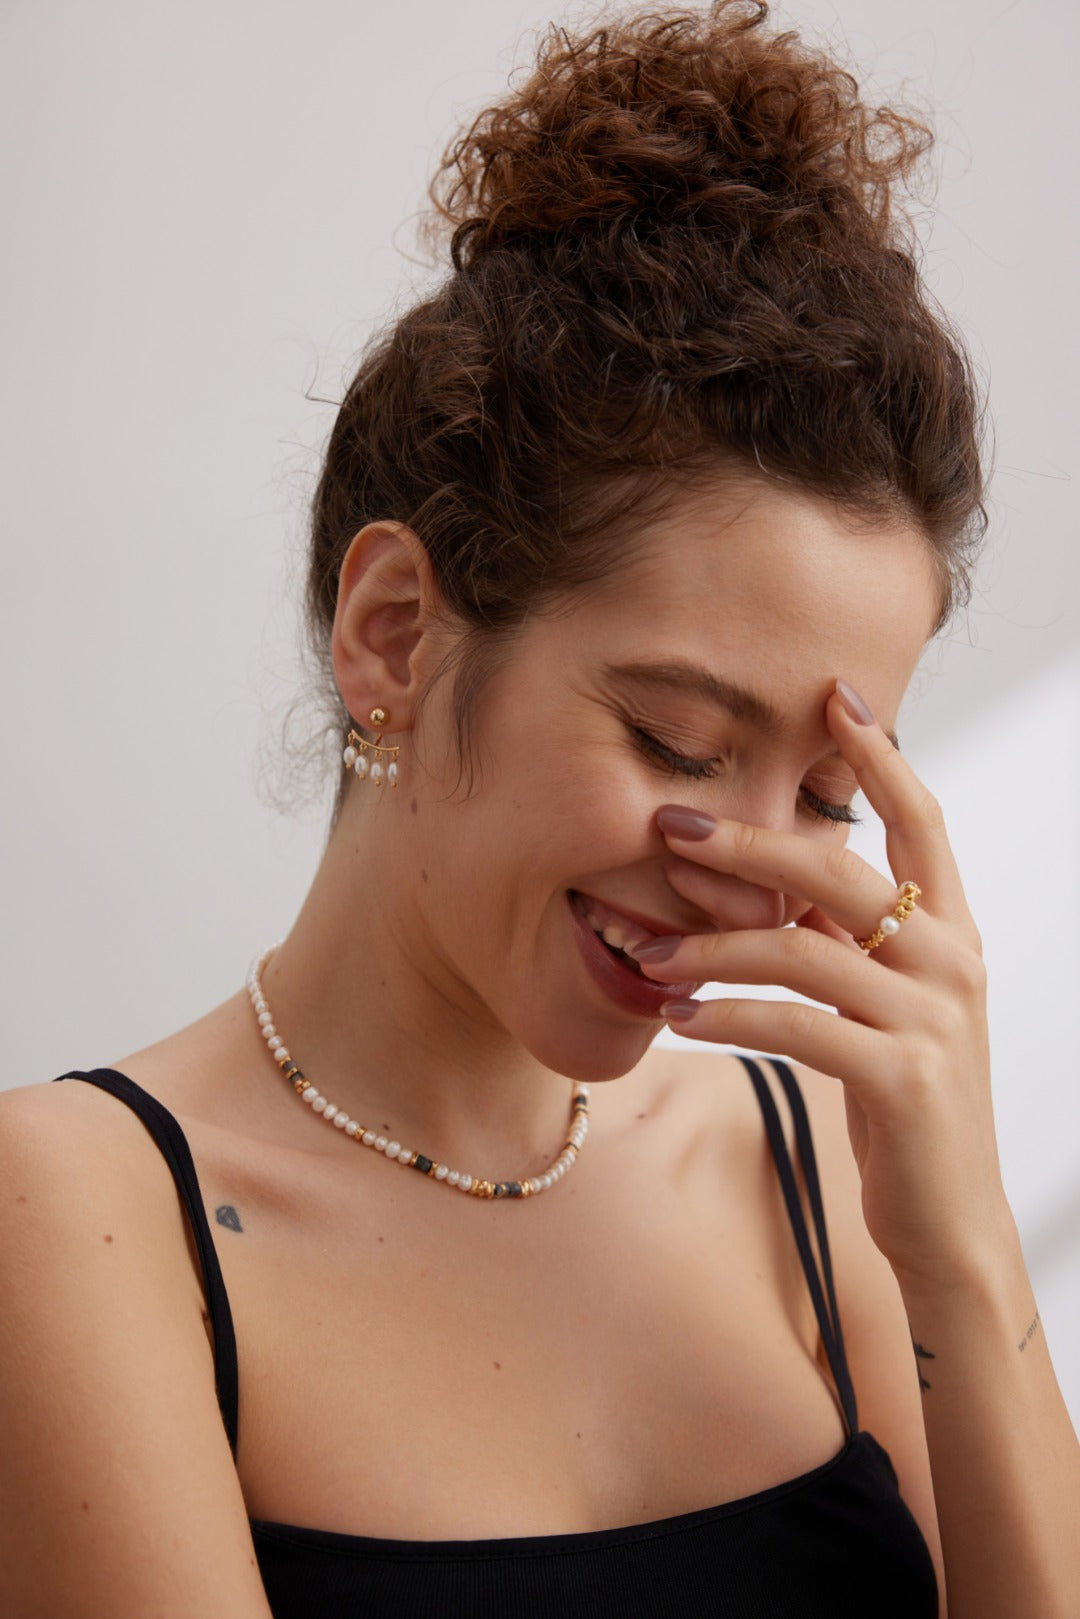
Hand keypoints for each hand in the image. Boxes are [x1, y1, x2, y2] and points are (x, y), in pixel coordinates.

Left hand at [637, 682, 1006, 1289]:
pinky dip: (726, 1017)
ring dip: (712, 946)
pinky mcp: (902, 1076)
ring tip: (651, 953)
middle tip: (670, 826)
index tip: (834, 694)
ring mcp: (931, 1018)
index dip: (880, 755)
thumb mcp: (885, 1009)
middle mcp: (950, 961)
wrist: (947, 1219)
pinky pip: (794, 1024)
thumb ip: (844, 942)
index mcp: (952, 933)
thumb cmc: (902, 1101)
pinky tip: (679, 1020)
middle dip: (748, 841)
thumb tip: (756, 877)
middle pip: (839, 870)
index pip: (924, 820)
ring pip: (802, 947)